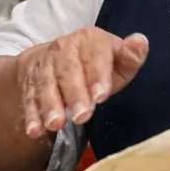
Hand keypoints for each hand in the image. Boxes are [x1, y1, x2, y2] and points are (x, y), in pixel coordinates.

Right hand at [17, 28, 148, 138]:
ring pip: (46, 85)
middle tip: (81, 116)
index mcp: (90, 40)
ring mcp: (45, 65)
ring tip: (55, 124)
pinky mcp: (30, 81)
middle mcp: (65, 48)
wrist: (57, 57)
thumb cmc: (96, 64)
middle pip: (68, 72)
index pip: (95, 55)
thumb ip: (131, 55)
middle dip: (74, 95)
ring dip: (50, 105)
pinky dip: (31, 114)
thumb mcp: (117, 58)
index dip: (98, 76)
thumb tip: (140, 42)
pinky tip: (34, 130)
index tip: (101, 96)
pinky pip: (29, 98)